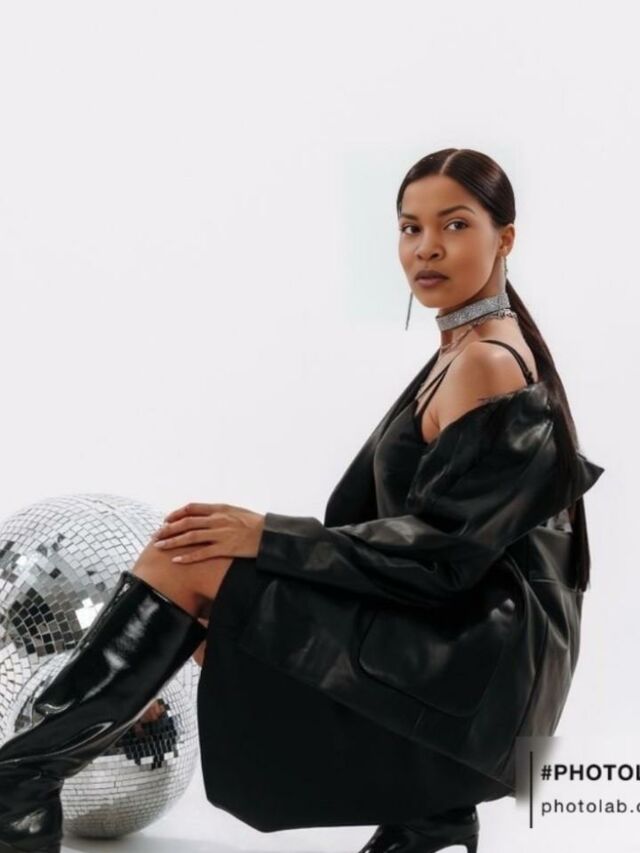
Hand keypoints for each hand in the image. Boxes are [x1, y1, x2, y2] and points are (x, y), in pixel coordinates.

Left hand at [150, 502, 265, 563]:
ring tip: (160, 547)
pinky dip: (188, 557)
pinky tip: (177, 560)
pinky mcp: (224, 548)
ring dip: (172, 542)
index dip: (176, 514)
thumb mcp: (236, 511)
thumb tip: (206, 515)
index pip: (192, 508)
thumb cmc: (255, 523)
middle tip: (156, 535)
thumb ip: (220, 512)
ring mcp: (220, 534)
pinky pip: (202, 553)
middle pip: (186, 522)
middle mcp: (217, 519)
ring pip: (190, 537)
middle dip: (168, 529)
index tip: (166, 520)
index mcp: (219, 508)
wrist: (269, 534)